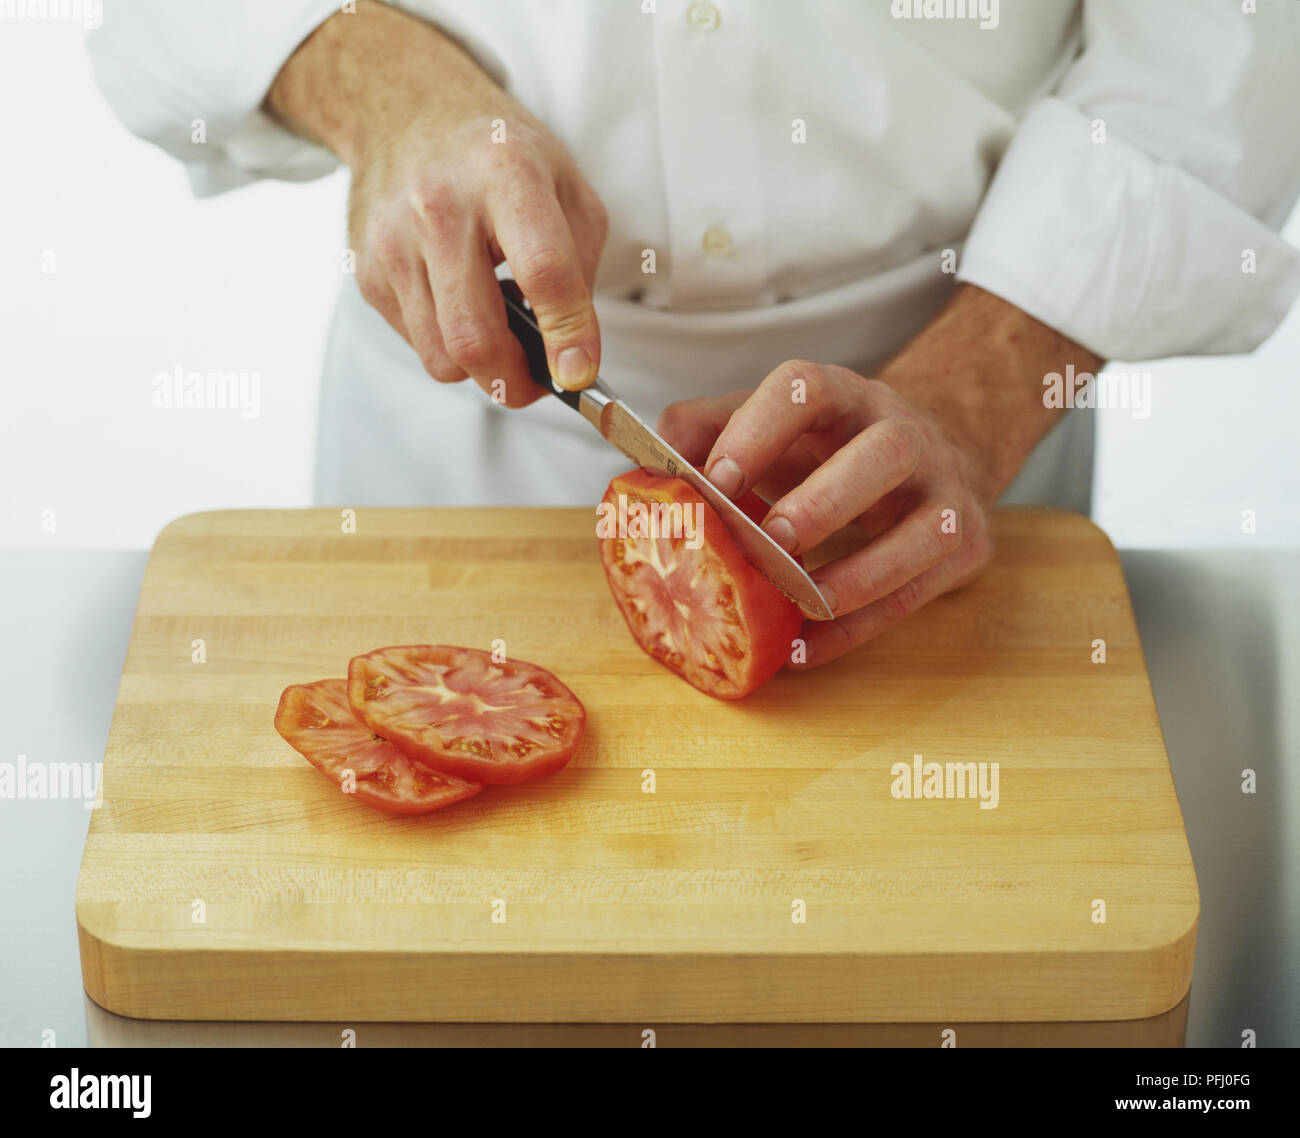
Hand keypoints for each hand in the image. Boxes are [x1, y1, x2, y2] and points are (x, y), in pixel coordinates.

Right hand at [267, 1, 606, 404]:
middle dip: (515, 381)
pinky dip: (449, 343)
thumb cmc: (496, 156)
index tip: (579, 374)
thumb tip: (573, 353)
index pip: (544, 271)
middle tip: (538, 383)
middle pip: (475, 336)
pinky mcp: (368, 271)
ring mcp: (394, 242)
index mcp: (506, 176)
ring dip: (481, 367)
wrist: (405, 111)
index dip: (567, 334)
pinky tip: (461, 303)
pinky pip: (417, 344)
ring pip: (441, 356)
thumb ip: (581, 267)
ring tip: (500, 328)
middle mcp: (441, 208)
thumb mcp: (565, 185)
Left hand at [658, 362, 995, 667]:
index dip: (760, 432)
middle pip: (884, 452)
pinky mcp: (966, 544)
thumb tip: (651, 468)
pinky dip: (860, 628)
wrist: (926, 459)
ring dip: (860, 574)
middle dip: (826, 501)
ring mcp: (944, 489)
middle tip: (772, 542)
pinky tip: (806, 648)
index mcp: (842, 397)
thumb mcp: (761, 426)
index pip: (809, 389)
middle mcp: (902, 432)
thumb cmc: (822, 449)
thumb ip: (701, 433)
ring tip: (800, 606)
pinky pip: (918, 593)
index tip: (717, 482)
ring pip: (924, 528)